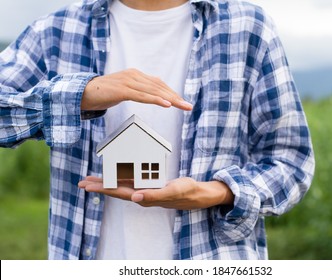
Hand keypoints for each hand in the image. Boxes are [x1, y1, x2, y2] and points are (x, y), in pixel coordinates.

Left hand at [78, 176, 233, 209]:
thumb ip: (154, 195)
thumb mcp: (172, 191)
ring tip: (93, 179)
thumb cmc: (186, 191)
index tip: (88, 186)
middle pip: (116, 190)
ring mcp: (145, 190)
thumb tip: (134, 198)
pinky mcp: (149, 185)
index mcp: (144, 196)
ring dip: (107, 182)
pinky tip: (115, 174)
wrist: (196, 194)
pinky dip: (120, 178)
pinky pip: (131, 182)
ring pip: (121, 186)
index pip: (119, 193)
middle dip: (99, 186)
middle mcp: (141, 195)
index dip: (103, 189)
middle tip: (82, 182)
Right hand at [81, 68, 192, 110]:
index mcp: (136, 75)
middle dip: (176, 97)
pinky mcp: (123, 90)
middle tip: (188, 106)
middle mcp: (134, 75)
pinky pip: (142, 96)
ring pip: (154, 91)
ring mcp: (128, 81)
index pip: (159, 84)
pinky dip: (156, 100)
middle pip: (160, 87)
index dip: (172, 93)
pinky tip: (166, 104)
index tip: (183, 102)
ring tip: (182, 106)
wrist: (83, 93)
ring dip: (170, 99)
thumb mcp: (125, 90)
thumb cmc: (105, 93)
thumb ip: (138, 90)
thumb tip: (153, 95)